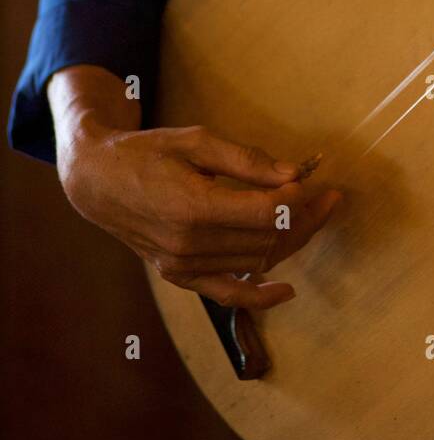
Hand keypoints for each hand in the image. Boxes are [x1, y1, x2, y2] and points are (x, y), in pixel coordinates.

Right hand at [58, 114, 340, 309]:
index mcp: (194, 206)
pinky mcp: (179, 276)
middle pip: (267, 238)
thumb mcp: (196, 141)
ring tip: (313, 216)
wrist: (99, 182)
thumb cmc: (148, 152)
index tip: (315, 181)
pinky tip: (285, 290)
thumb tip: (294, 173)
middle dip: (306, 217)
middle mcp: (189, 243)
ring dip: (290, 242)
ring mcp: (183, 265)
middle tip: (329, 196)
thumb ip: (247, 160)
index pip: (266, 212)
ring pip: (256, 262)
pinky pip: (226, 295)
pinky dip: (259, 297)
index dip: (299, 199)